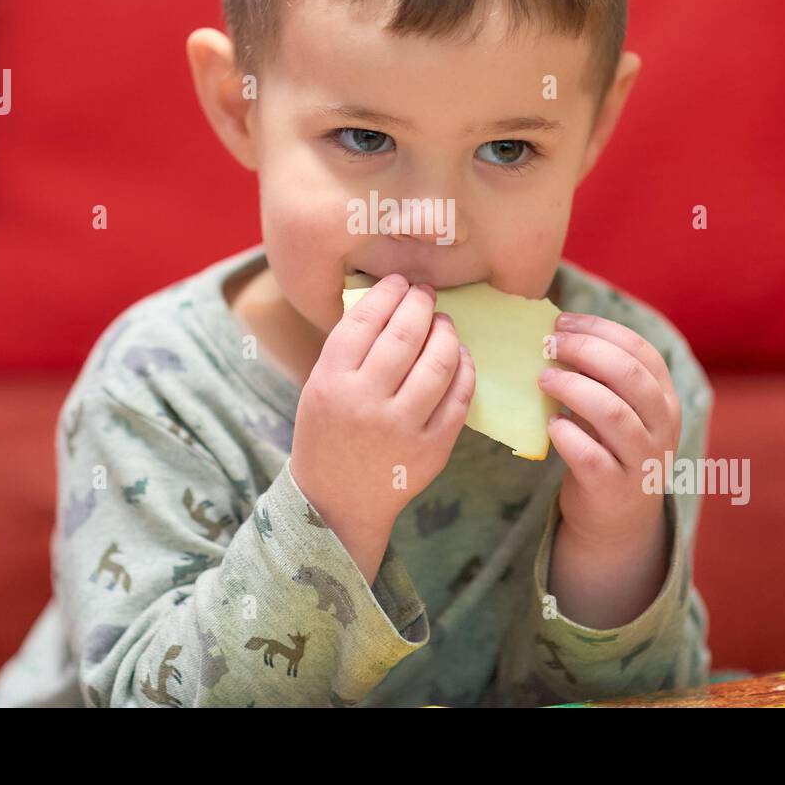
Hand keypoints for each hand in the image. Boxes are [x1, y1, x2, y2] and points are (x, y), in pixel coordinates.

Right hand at [290, 274, 475, 533]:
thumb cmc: (327, 435)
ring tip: (443, 323)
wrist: (336, 502)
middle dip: (420, 305)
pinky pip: (459, 398)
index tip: (399, 282)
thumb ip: (349, 349)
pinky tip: (460, 356)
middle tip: (425, 293)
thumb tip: (390, 300)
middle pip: (405, 335)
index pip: (365, 320)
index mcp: (331, 382)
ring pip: (438, 363)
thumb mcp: (320, 388)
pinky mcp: (432, 449)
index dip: (387, 293)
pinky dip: (464, 369)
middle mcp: (365, 403)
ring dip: (446, 333)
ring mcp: (402, 428)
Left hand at [536, 312, 680, 551]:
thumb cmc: (608, 448)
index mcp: (664, 398)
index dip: (600, 330)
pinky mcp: (615, 489)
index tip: (562, 322)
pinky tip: (552, 425)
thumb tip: (557, 331)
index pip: (640, 350)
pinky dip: (567, 436)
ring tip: (543, 380)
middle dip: (584, 352)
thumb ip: (601, 376)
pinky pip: (591, 457)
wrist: (616, 518)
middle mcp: (662, 427)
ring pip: (613, 414)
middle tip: (547, 345)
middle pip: (629, 376)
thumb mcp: (618, 408)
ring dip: (572, 388)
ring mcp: (642, 460)